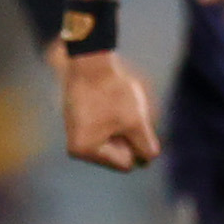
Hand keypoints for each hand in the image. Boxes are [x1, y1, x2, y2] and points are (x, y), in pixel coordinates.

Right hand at [62, 51, 161, 171]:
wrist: (91, 60)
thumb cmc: (113, 91)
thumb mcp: (136, 122)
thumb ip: (145, 146)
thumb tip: (147, 161)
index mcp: (84, 150)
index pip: (125, 163)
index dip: (136, 143)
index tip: (131, 121)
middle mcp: (75, 147)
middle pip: (117, 154)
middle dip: (128, 136)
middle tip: (125, 112)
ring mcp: (76, 133)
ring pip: (112, 140)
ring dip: (122, 127)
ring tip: (117, 105)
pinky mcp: (79, 120)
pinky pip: (104, 128)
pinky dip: (113, 118)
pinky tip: (112, 101)